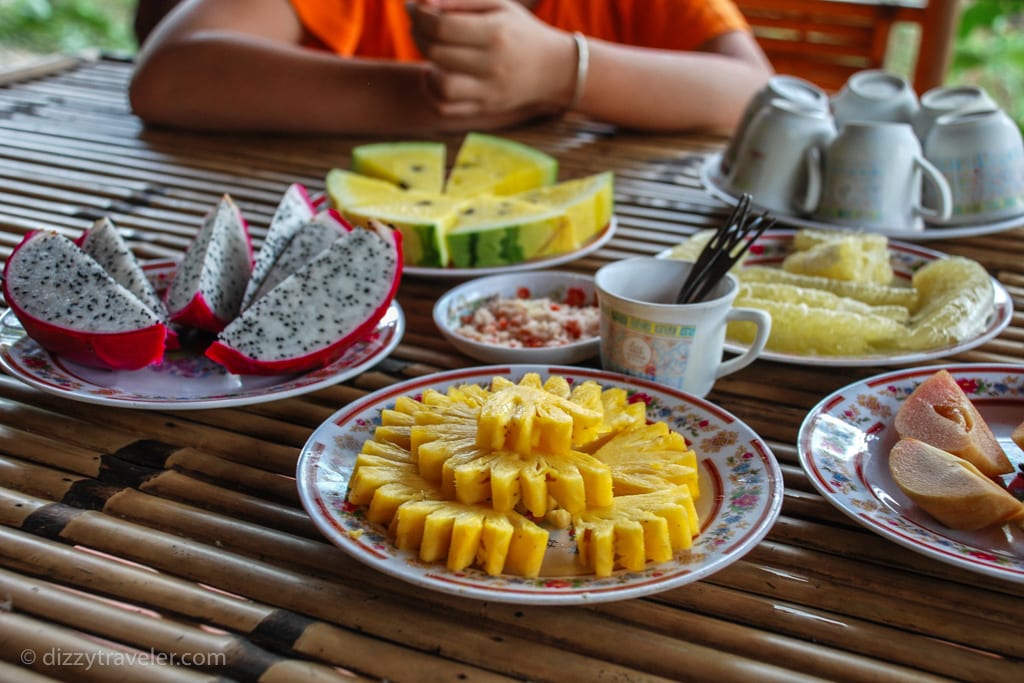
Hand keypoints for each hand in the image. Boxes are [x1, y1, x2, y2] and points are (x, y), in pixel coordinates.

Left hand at [408, 0, 576, 117]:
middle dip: (419, 35)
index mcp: (496, 33)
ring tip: (432, 54)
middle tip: (420, 26)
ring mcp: (489, 91)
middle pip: (437, 52)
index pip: (442, 26)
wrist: (552, 68)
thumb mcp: (496, 5)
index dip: (420, 15)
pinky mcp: (485, 109)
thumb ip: (458, 1)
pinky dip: (431, 92)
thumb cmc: (517, 30)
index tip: (415, 8)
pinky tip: (435, 75)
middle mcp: (493, 65)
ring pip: (441, 86)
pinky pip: (446, 108)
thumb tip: (421, 4)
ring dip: (427, 66)